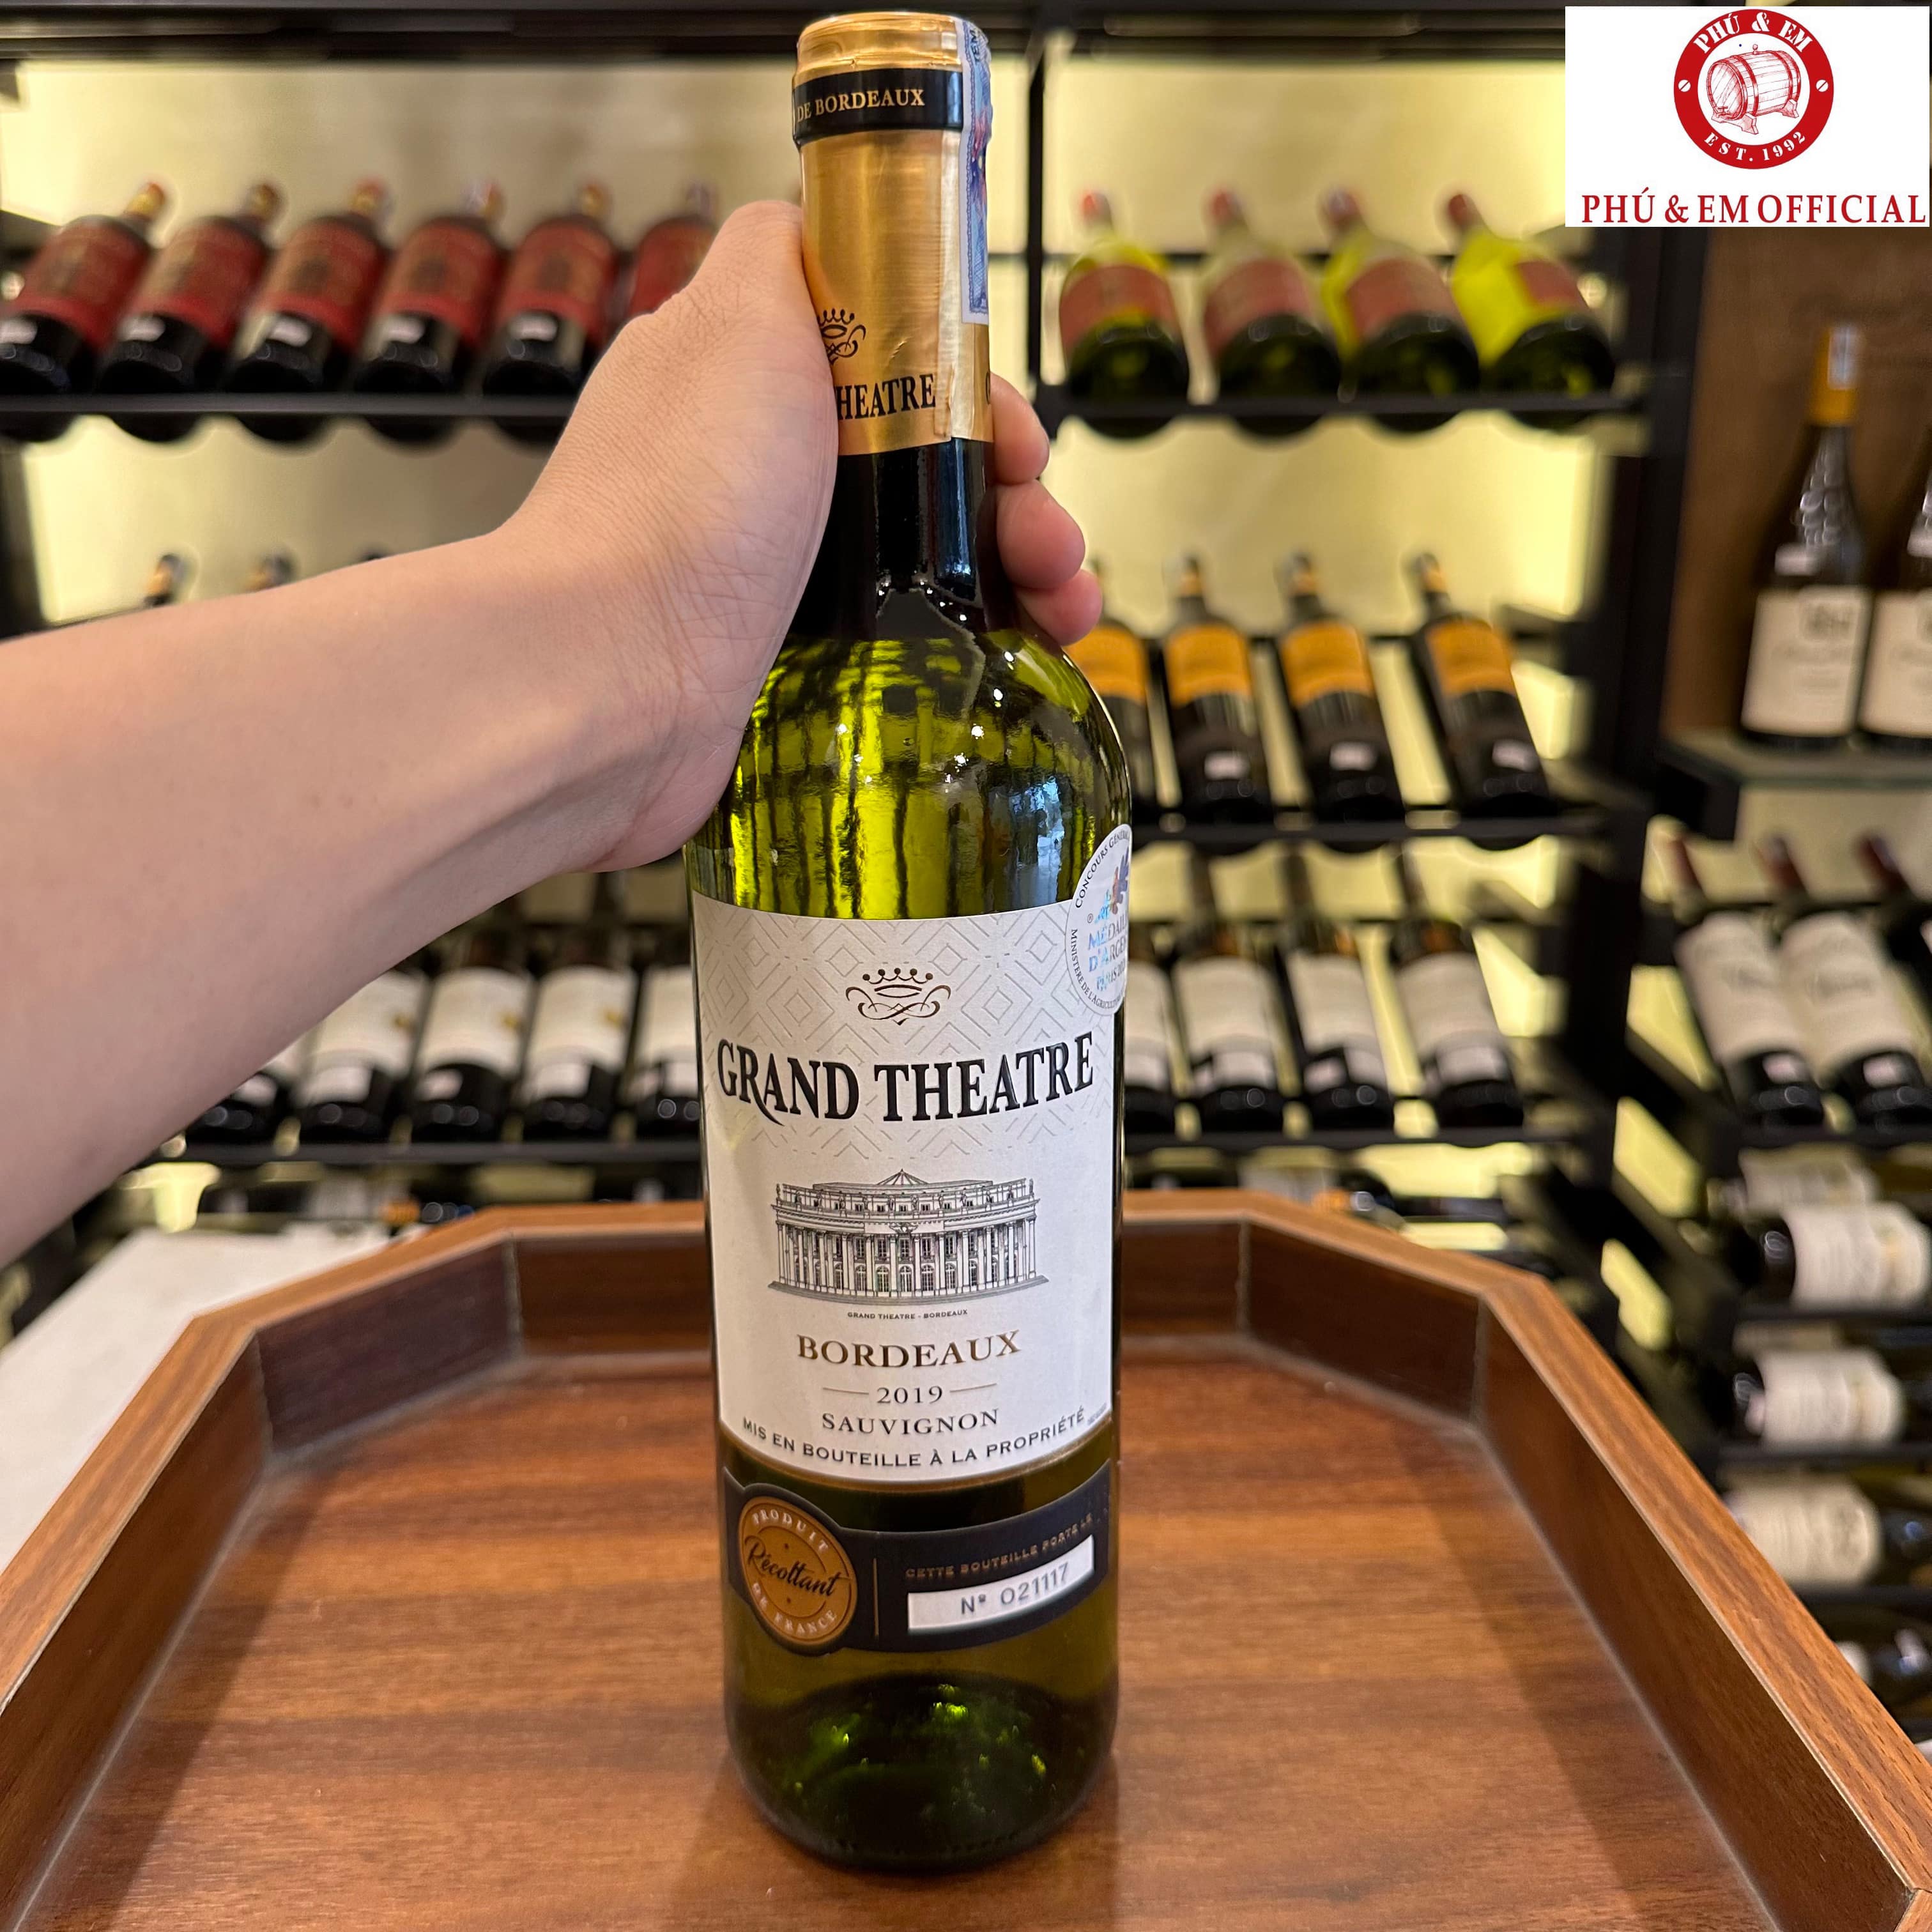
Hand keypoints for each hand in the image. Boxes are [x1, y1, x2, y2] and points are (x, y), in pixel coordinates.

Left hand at [501, 200, 1098, 869]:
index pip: (898, 359)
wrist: (613, 675)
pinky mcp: (795, 655)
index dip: (973, 390)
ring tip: (1065, 599)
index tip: (1012, 433)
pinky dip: (978, 634)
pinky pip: (908, 633)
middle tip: (1046, 535)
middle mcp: (764, 469)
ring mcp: (779, 567)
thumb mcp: (739, 310)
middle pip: (929, 460)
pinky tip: (1032, 645)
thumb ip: (783, 245)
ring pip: (929, 550)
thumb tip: (816, 214)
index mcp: (754, 376)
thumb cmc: (679, 497)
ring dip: (1019, 564)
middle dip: (1013, 491)